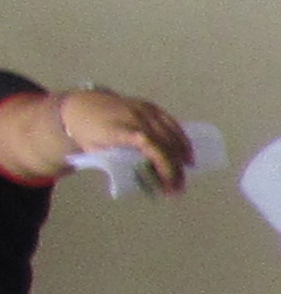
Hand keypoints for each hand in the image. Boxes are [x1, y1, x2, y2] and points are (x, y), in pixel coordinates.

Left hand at [56, 88, 190, 193]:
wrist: (78, 105)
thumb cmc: (85, 133)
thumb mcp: (94, 152)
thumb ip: (116, 164)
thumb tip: (143, 183)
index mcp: (117, 129)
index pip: (146, 143)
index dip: (161, 161)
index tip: (167, 181)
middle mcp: (133, 116)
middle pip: (163, 141)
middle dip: (174, 166)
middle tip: (177, 188)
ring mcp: (143, 109)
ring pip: (171, 132)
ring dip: (182, 154)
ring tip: (187, 172)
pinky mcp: (149, 106)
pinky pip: (171, 122)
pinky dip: (182, 138)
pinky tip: (186, 152)